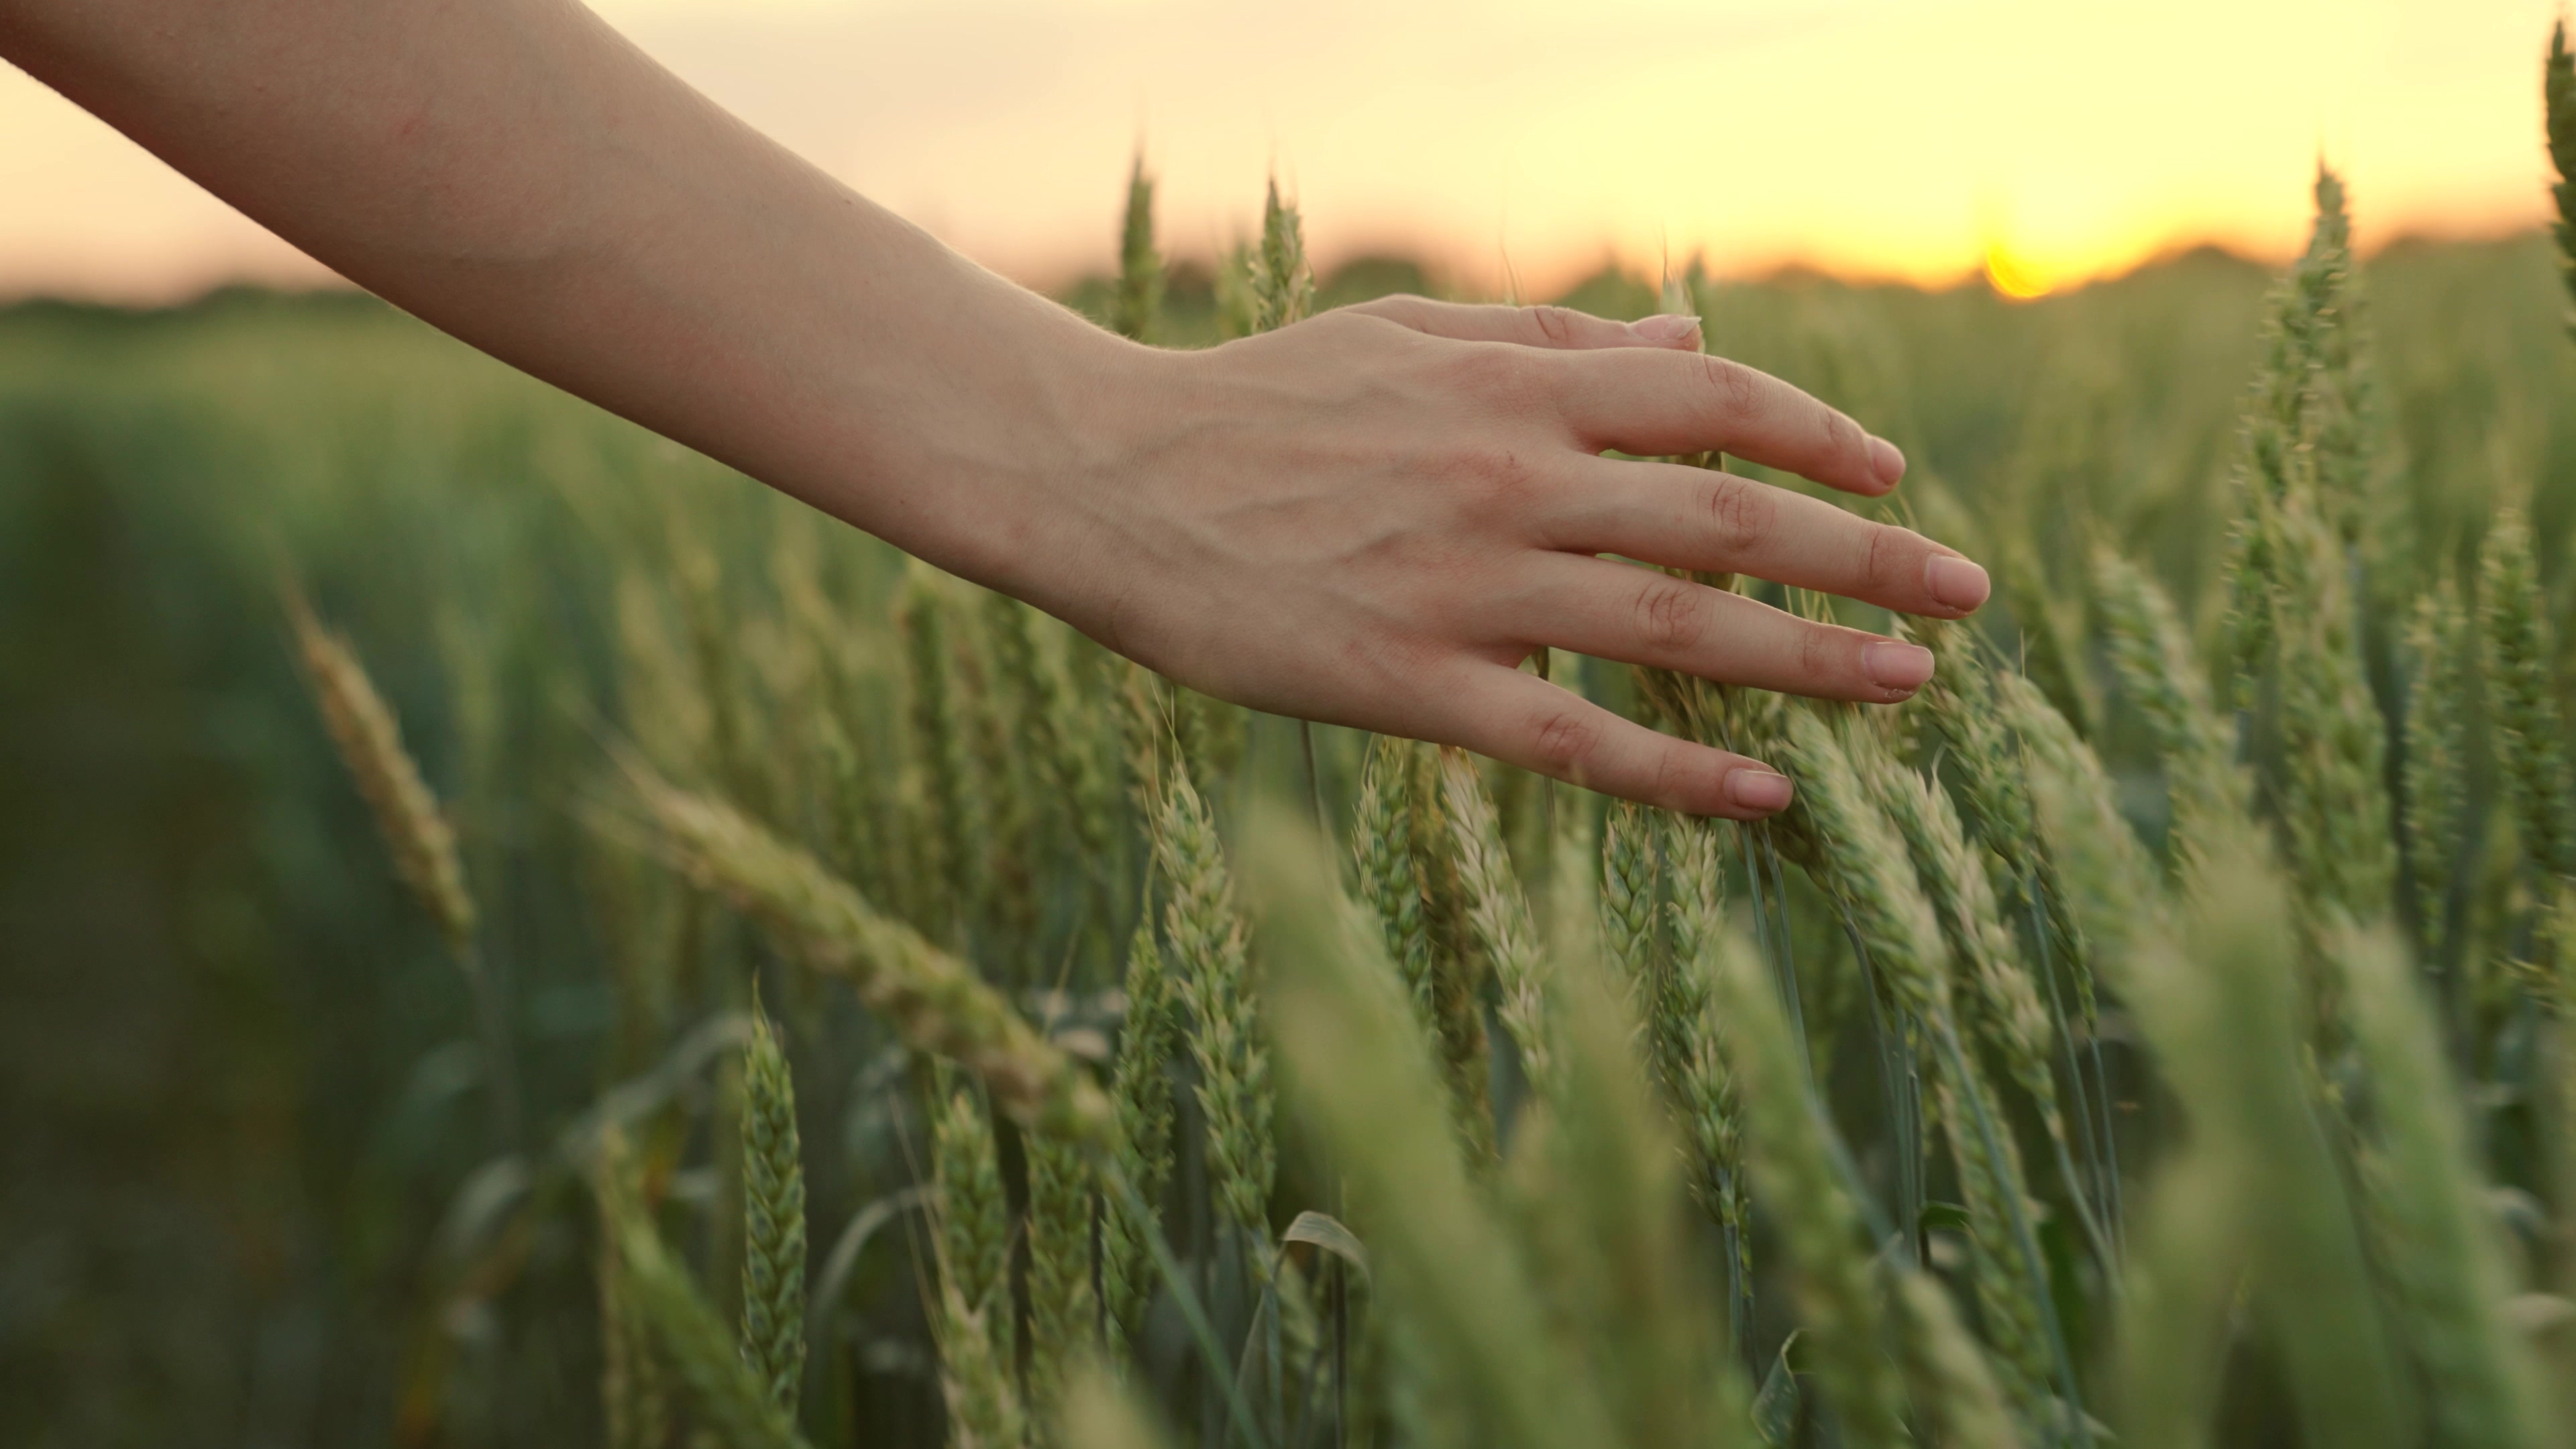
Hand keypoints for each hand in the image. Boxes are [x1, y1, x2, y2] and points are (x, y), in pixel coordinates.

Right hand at [1037, 297, 1991, 819]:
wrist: (1109, 477)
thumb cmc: (1260, 401)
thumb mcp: (1409, 335)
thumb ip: (1557, 343)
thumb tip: (1692, 338)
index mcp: (1512, 386)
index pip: (1712, 401)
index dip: (1819, 436)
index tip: (1893, 476)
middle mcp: (1510, 479)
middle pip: (1730, 516)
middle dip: (1866, 554)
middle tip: (1968, 592)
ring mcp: (1464, 587)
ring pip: (1675, 626)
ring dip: (1809, 658)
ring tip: (1911, 685)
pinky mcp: (1408, 685)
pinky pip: (1571, 741)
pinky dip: (1675, 771)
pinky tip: (1761, 796)